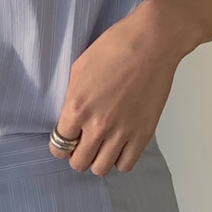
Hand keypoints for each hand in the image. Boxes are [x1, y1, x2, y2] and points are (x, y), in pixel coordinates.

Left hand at [49, 0, 195, 175]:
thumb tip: (71, 118)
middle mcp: (98, 125)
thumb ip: (72, 98)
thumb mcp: (80, 69)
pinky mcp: (143, 134)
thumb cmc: (115, 47)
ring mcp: (122, 132)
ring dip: (98, 160)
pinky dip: (120, 159)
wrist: (152, 42)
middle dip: (77, 155)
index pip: (59, 146)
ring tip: (102, 146)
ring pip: (101, 168)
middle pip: (79, 163)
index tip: (67, 139)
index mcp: (77, 108)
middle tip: (83, 143)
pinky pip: (126, 164)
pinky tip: (119, 146)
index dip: (60, 145)